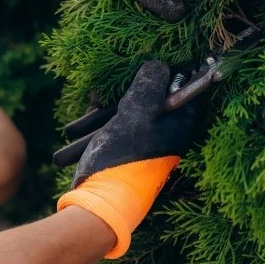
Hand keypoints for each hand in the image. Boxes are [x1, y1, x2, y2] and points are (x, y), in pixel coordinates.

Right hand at [57, 60, 197, 257]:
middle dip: (126, 90)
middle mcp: (167, 131)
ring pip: (128, 109)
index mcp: (179, 123)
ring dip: (105, 110)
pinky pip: (116, 124)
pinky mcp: (128, 148)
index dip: (167, 72)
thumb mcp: (137, 113)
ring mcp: (146, 140)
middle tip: (116, 88)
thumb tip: (159, 65)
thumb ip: (149, 84)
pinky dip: (100, 120)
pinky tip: (82, 124)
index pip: (182, 86)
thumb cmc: (124, 155)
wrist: (102, 199)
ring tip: (86, 113)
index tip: (147, 64)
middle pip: (151, 95)